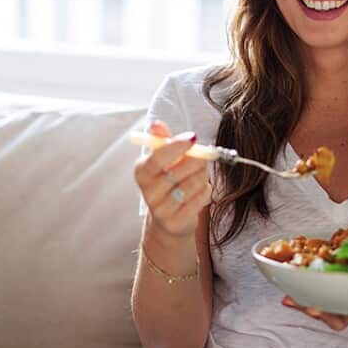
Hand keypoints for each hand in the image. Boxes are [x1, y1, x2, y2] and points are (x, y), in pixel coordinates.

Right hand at [133, 120, 211, 238]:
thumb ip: (163, 142)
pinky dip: (205, 191)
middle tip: (202, 159)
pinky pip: (199, 200)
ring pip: (191, 185)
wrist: (169, 218)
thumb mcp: (164, 160)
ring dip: (202, 176)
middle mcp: (147, 192)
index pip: (158, 158)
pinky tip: (201, 190)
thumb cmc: (168, 182)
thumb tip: (156, 124)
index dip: (177, 146)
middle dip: (196, 162)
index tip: (193, 137)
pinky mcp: (174, 223)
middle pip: (178, 171)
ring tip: (200, 176)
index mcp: (142, 172)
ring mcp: (160, 209)